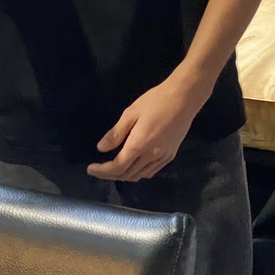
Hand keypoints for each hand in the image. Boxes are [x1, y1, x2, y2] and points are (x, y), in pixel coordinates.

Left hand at [86, 79, 207, 182]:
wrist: (184, 98)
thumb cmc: (155, 101)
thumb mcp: (131, 112)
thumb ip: (116, 133)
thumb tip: (101, 148)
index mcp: (139, 144)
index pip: (118, 166)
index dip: (103, 171)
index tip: (90, 169)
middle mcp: (151, 156)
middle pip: (128, 174)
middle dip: (110, 175)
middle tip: (98, 169)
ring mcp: (163, 158)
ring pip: (140, 175)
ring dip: (124, 175)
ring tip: (112, 168)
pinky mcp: (170, 156)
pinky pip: (151, 172)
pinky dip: (138, 173)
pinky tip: (132, 166)